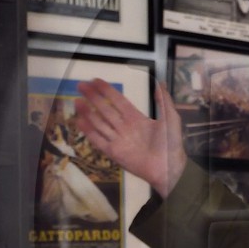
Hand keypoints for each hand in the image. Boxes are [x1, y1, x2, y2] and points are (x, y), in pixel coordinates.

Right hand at [73, 79, 187, 197]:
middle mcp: (124, 126)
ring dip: (88, 112)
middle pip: (105, 109)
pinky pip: (98, 140)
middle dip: (93, 97)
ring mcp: (118, 139)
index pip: (118, 101)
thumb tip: (160, 82)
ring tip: (77, 101)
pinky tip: (79, 121)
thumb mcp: (171, 118)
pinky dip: (88, 132)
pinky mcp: (114, 152)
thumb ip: (164, 100)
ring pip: (99, 123)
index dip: (107, 91)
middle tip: (81, 85)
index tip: (95, 81)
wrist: (169, 167)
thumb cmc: (171, 143)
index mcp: (136, 117)